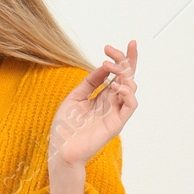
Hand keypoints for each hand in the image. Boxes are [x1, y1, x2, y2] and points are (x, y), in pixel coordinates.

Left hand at [49, 40, 138, 168]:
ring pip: (131, 88)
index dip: (122, 59)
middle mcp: (112, 102)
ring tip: (110, 67)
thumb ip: (91, 82)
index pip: (118, 74)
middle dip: (125, 60)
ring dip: (123, 74)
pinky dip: (128, 93)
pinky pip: (130, 106)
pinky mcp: (117, 123)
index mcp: (103, 96)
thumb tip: (103, 66)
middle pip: (127, 77)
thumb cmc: (66, 125)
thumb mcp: (76, 97)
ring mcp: (116, 112)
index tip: (117, 45)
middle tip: (112, 49)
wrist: (61, 148)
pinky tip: (117, 85)